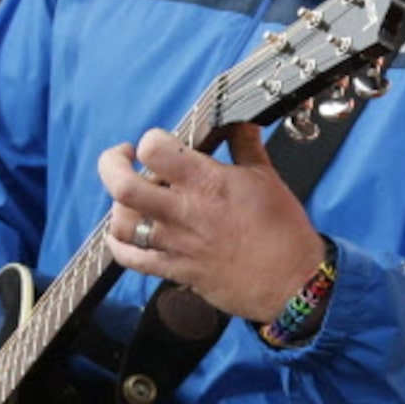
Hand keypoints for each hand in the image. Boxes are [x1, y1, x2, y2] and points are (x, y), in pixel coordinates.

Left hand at [99, 123, 326, 323]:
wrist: (292, 281)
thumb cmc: (283, 230)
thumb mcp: (266, 177)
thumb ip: (245, 146)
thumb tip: (239, 122)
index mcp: (208, 183)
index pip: (154, 149)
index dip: (152, 140)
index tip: (160, 144)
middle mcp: (185, 212)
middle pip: (123, 186)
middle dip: (112, 165)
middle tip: (123, 158)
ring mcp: (176, 244)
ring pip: (121, 223)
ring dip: (118, 205)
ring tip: (130, 198)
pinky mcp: (176, 270)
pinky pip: (131, 259)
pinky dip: (119, 244)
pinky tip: (125, 232)